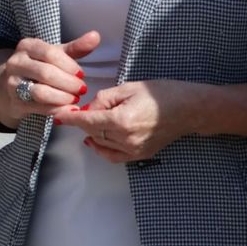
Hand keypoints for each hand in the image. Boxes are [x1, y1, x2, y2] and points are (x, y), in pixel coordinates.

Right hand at [0, 31, 99, 128]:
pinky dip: (57, 110)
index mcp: (27, 46)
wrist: (9, 85)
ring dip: (63, 98)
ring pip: (41, 92)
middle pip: (46, 73)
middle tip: (82, 89)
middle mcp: (16, 63)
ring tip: (74, 99)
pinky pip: (39, 108)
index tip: (81, 74)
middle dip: (69, 83)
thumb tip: (95, 36)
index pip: (50, 53)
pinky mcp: (15, 102)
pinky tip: (68, 109)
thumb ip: (76, 47)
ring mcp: (13, 83)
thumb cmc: (39, 67)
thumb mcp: (55, 54)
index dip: (69, 65)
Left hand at [57, 79, 204, 162]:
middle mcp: (126, 139)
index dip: (69, 118)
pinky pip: (114, 156)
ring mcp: (134, 150)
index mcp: (122, 121)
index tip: (57, 115)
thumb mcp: (127, 88)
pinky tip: (95, 138)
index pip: (87, 121)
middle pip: (92, 132)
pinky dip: (101, 148)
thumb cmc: (160, 94)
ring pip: (101, 144)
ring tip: (87, 121)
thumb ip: (103, 100)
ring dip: (90, 133)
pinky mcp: (141, 155)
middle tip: (73, 111)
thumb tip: (88, 109)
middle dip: (80, 122)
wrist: (189, 109)